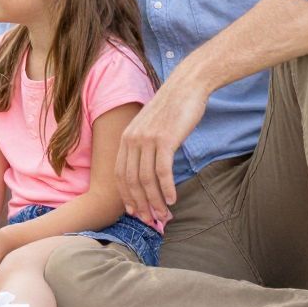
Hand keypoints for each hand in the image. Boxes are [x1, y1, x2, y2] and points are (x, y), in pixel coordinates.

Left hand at [117, 77, 208, 220]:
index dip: (127, 196)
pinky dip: (167, 189)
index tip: (135, 212)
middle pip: (131, 181)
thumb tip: (150, 171)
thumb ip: (145, 146)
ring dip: (155, 201)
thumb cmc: (172, 108)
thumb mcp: (150, 126)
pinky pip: (162, 171)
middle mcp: (132, 140)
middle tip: (151, 220)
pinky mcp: (164, 139)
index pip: (121, 175)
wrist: (186, 86)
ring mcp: (147, 139)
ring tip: (164, 216)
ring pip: (146, 180)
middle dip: (141, 204)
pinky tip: (173, 200)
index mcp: (126, 138)